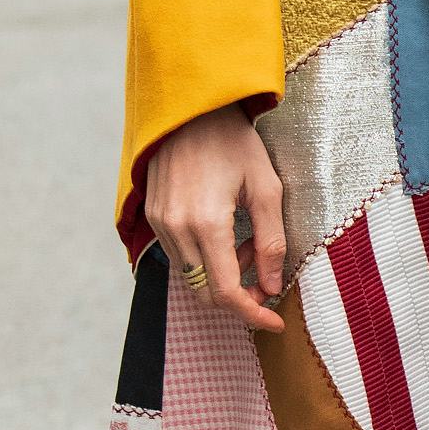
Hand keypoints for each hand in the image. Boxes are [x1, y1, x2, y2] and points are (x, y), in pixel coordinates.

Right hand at [144, 106, 285, 333]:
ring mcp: (160, 223)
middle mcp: (176, 228)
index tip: (275, 322)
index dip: (253, 315)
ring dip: (223, 273)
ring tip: (246, 239)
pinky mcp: (153, 215)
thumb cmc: (233, 141)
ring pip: (193, 276)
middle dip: (240, 294)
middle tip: (264, 270)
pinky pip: (180, 255)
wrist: (190, 107)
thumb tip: (272, 286)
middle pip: (206, 294)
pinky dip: (205, 258)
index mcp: (207, 223)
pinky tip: (225, 230)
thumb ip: (271, 241)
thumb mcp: (266, 187)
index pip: (227, 292)